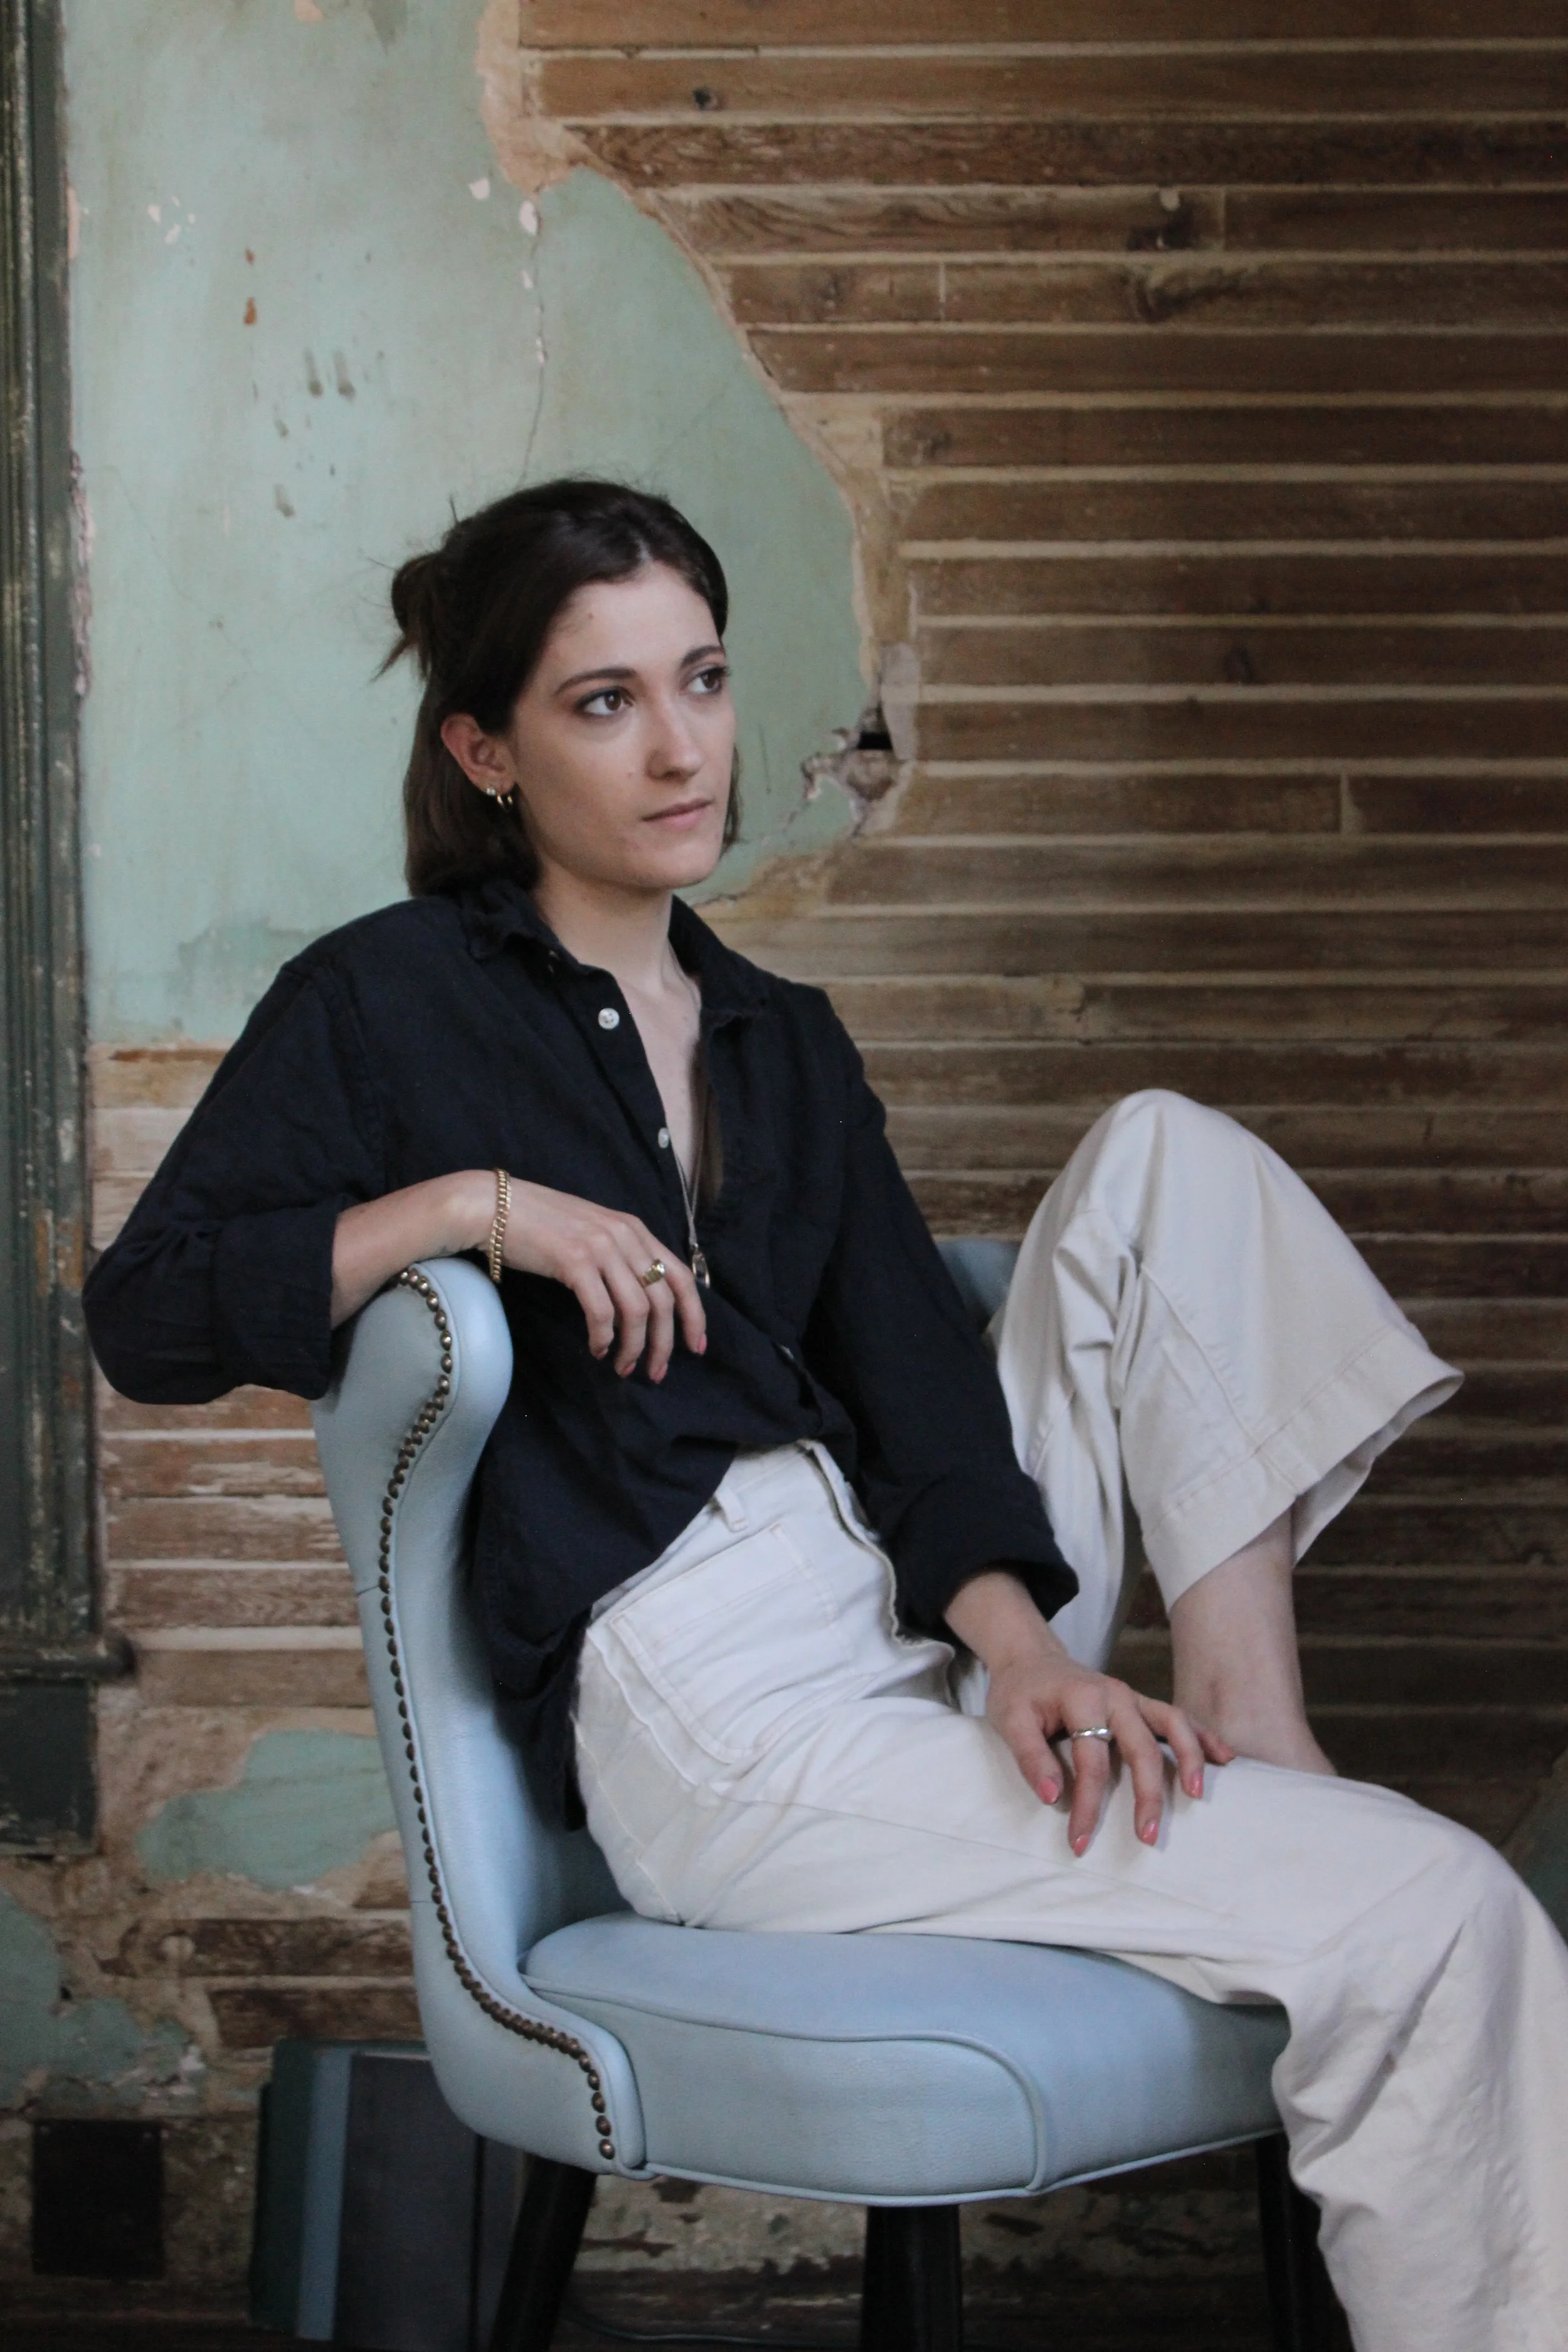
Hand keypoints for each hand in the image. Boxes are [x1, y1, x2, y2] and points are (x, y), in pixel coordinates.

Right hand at [503, 1177, 706, 1380]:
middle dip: (664, 1343)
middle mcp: (625, 1236)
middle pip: (663, 1300)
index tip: (696, 1347)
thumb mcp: (593, 1233)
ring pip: (636, 1310)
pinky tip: (597, 1348)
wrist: (494, 1206)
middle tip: (656, 1372)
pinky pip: (601, 1311)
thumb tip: (637, 1306)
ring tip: (623, 1367)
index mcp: (635, 1229)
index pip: (681, 1276)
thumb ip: (620, 1259)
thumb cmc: (540, 1225)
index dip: (694, 1316)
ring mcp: (601, 1247)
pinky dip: (603, 1337)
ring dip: (633, 1347)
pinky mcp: (574, 1261)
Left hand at [945, 1571, 1233, 1854]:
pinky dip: (1203, 1736)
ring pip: (1173, 1724)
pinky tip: (1224, 1758)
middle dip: (1149, 1794)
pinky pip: (1178, 1718)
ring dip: (1190, 1758)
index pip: (1091, 1761)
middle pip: (1142, 1747)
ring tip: (1196, 1795)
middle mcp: (1115, 1696)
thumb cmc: (1019, 1692)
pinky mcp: (1140, 1704)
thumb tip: (1054, 1797)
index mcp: (1082, 1699)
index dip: (1088, 1805)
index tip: (1080, 1841)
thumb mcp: (1009, 1720)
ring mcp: (1133, 1697)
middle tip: (1149, 1836)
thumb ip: (1031, 1757)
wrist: (1029, 1658)